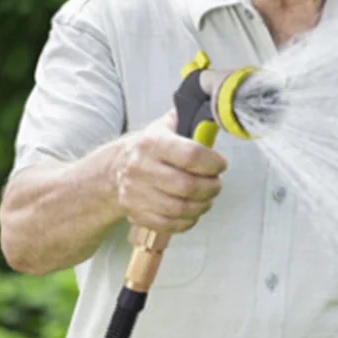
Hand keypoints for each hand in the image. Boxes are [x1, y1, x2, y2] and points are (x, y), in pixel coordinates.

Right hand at [114, 110, 227, 232]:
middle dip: (211, 187)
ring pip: (180, 208)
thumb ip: (192, 120)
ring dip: (202, 205)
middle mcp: (140, 168)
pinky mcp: (136, 213)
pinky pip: (169, 224)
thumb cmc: (151, 147)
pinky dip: (188, 220)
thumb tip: (218, 113)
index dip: (213, 163)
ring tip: (207, 197)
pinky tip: (192, 210)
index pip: (191, 155)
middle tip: (216, 184)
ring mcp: (136, 193)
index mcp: (151, 142)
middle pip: (188, 186)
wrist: (117, 167)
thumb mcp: (167, 125)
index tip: (221, 164)